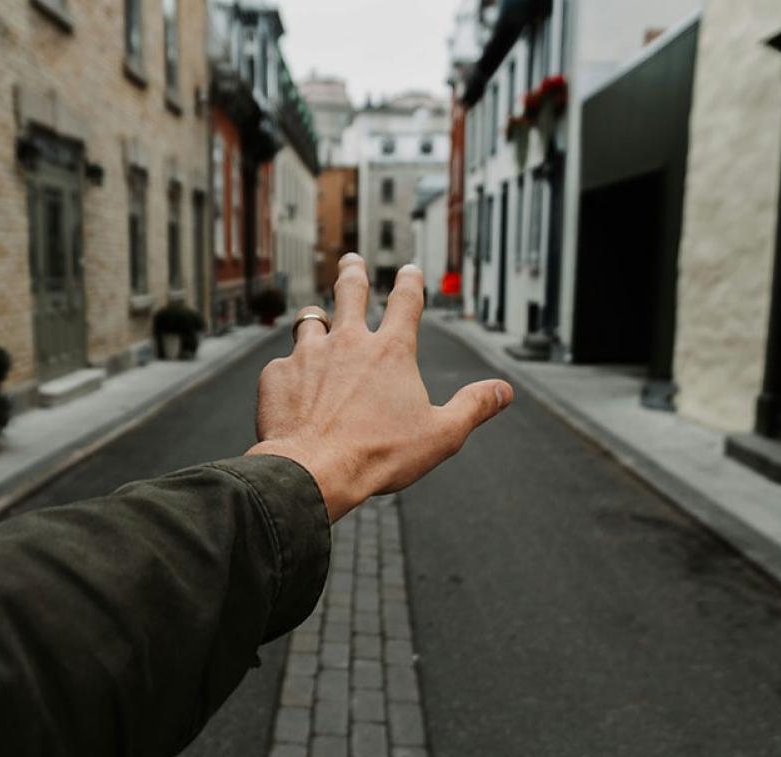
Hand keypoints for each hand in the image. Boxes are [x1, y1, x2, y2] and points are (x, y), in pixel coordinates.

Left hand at [247, 253, 512, 521]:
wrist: (314, 470)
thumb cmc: (380, 454)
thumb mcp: (441, 434)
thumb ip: (473, 407)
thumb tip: (504, 391)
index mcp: (390, 351)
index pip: (406, 302)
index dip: (410, 283)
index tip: (409, 270)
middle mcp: (347, 342)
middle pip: (350, 293)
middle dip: (353, 273)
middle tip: (351, 261)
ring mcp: (308, 355)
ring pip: (309, 321)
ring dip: (314, 318)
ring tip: (314, 316)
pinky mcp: (277, 375)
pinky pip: (282, 365)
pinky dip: (288, 372)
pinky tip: (290, 387)